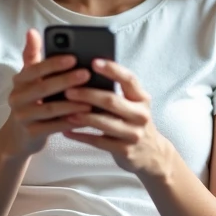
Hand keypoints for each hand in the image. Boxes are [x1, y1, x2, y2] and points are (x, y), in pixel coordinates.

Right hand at [0, 28, 93, 158]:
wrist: (19, 136)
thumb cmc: (31, 101)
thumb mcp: (29, 78)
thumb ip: (33, 56)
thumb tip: (32, 31)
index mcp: (19, 81)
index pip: (35, 69)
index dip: (53, 63)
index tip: (74, 57)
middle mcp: (17, 98)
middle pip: (43, 88)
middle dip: (66, 80)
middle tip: (87, 74)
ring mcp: (23, 117)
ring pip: (50, 109)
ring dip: (71, 104)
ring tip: (91, 99)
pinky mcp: (31, 133)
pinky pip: (53, 127)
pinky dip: (70, 122)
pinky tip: (86, 118)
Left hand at [61, 59, 170, 176]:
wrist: (151, 153)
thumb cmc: (133, 122)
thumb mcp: (132, 105)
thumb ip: (117, 92)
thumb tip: (86, 74)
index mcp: (142, 98)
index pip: (129, 79)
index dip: (112, 70)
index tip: (93, 62)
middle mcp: (141, 115)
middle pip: (112, 101)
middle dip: (88, 95)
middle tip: (68, 90)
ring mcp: (134, 134)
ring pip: (103, 123)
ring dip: (82, 117)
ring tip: (64, 112)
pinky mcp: (125, 151)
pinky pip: (98, 142)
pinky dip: (81, 136)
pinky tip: (66, 131)